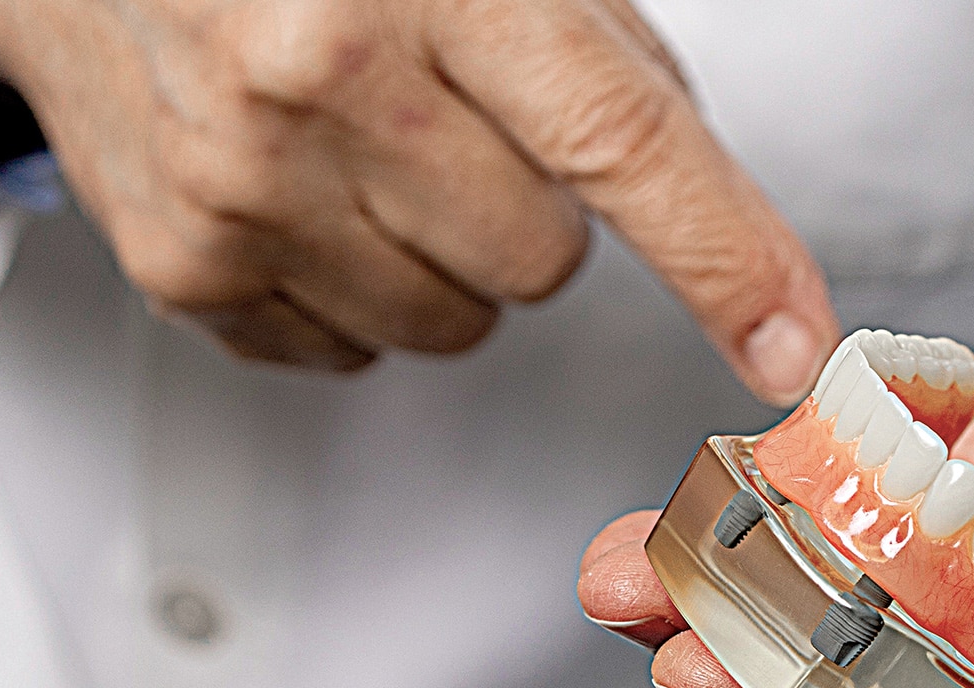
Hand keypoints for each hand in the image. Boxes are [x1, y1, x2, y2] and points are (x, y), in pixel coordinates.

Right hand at [0, 0, 835, 399]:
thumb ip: (598, 50)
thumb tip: (704, 211)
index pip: (621, 145)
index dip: (725, 257)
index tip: (792, 346)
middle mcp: (320, 80)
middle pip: (544, 262)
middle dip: (532, 206)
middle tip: (451, 117)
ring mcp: (240, 184)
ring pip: (459, 324)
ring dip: (446, 257)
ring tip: (366, 147)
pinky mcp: (181, 263)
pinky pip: (354, 352)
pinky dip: (357, 289)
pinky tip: (303, 190)